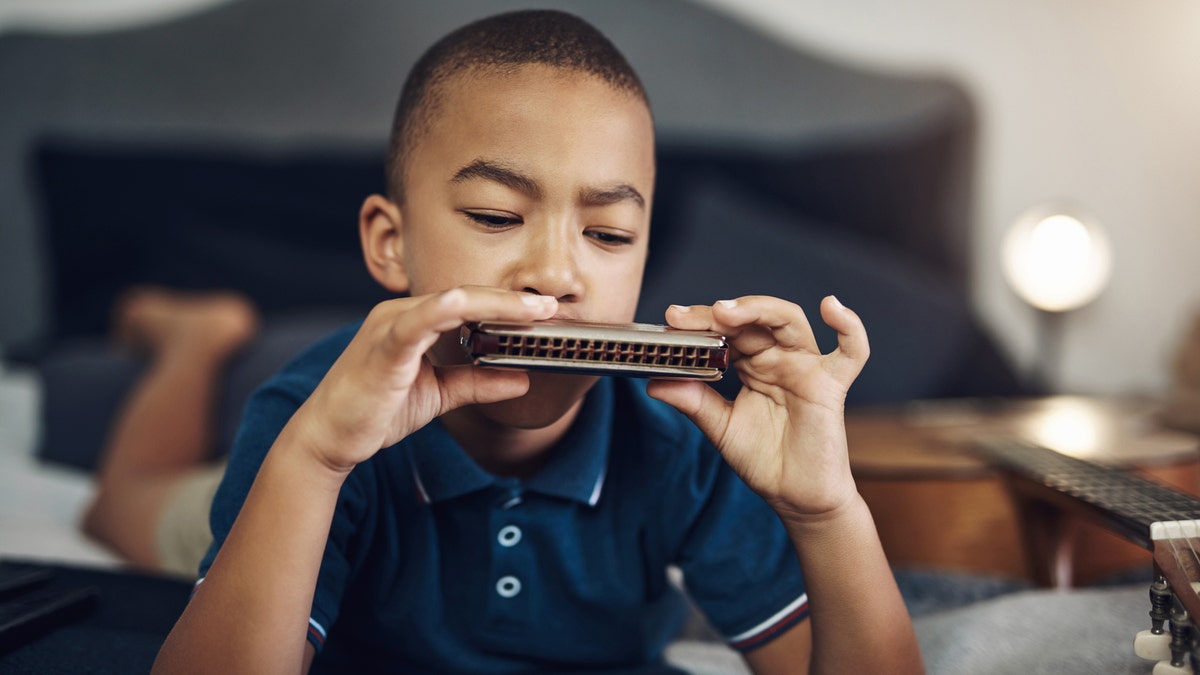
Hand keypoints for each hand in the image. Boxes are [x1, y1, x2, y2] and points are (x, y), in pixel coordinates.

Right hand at [287, 287, 557, 472]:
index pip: (469, 304)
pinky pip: (417, 321)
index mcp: (416, 320)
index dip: (508, 305)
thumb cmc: (376, 410)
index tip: (546, 310)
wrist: (329, 438)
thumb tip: (522, 381)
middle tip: (552, 305)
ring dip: (496, 304)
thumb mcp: (440, 395)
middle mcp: (403, 313)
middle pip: (466, 297)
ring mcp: (390, 325)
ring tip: (533, 310)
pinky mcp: (383, 345)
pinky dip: (443, 310)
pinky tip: (468, 305)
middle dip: (511, 301)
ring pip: (451, 302)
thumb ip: (477, 383)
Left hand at [646, 295, 868, 518]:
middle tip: (687, 317)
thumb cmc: (764, 460)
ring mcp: (806, 367)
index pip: (727, 331)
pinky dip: (849, 326)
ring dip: (759, 309)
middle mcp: (779, 358)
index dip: (701, 322)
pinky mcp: (831, 385)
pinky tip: (832, 306)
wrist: (795, 497)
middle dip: (721, 313)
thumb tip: (655, 382)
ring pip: (789, 322)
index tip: (672, 320)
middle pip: (754, 319)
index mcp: (752, 364)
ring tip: (727, 312)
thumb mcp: (721, 428)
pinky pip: (852, 352)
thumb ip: (694, 402)